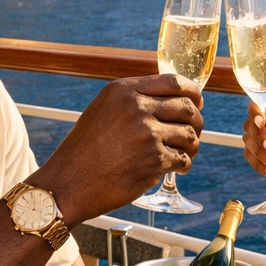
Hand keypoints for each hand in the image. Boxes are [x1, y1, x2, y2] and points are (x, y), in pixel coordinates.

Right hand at [31, 74, 202, 221]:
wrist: (67, 183)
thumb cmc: (84, 150)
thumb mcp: (103, 110)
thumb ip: (133, 100)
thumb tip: (171, 100)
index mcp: (124, 90)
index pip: (174, 82)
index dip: (193, 92)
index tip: (198, 102)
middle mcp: (137, 107)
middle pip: (187, 107)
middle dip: (197, 121)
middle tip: (194, 132)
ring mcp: (147, 134)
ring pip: (189, 134)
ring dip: (193, 145)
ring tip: (186, 153)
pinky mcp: (154, 160)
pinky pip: (183, 159)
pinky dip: (184, 165)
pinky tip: (177, 168)